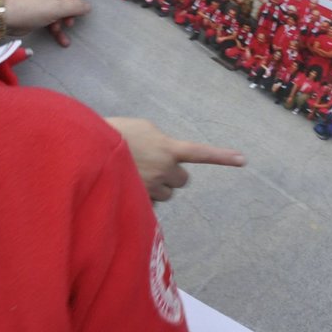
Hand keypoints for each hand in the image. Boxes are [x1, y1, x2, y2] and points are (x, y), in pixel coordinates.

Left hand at [4, 0, 89, 46]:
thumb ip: (75, 7)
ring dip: (65, 21)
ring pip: (63, 9)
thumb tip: (88, 6)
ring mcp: (46, 0)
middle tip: (68, 21)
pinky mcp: (41, 12)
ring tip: (62, 31)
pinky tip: (63, 41)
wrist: (5, 19)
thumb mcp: (56, 8)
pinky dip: (58, 29)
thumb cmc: (31, 8)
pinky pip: (55, 18)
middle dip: (72, 9)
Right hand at [105, 116, 245, 201]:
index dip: (222, 157)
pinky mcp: (139, 200)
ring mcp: (152, 187)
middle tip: (154, 166)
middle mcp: (165, 169)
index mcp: (169, 148)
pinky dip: (144, 196)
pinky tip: (129, 185)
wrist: (88, 150)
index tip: (243, 160)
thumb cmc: (115, 134)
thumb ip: (162, 142)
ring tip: (136, 173)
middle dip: (172, 175)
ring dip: (157, 187)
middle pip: (181, 180)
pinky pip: (150, 203)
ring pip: (166, 194)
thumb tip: (167, 158)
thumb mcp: (144, 129)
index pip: (201, 153)